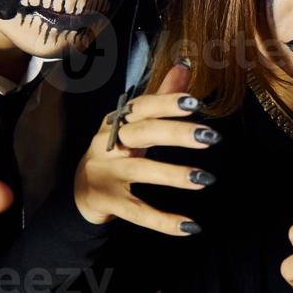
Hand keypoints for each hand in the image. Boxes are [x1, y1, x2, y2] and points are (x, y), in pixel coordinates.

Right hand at [73, 61, 213, 234]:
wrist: (81, 191)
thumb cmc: (117, 150)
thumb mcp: (136, 124)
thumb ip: (161, 97)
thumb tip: (186, 66)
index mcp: (118, 121)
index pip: (142, 106)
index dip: (166, 102)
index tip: (195, 102)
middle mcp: (109, 144)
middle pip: (142, 134)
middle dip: (176, 133)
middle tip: (211, 137)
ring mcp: (108, 175)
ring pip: (140, 172)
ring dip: (173, 175)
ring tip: (206, 179)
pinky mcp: (110, 203)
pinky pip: (139, 212)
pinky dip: (164, 221)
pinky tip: (191, 226)